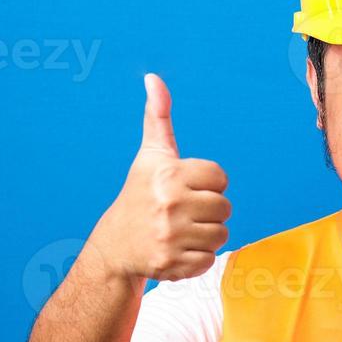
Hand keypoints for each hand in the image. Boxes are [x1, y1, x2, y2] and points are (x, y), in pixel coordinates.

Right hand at [88, 74, 230, 282]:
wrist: (116, 244)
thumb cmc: (141, 193)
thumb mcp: (150, 155)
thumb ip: (158, 117)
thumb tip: (154, 78)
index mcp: (169, 175)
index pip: (221, 178)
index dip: (208, 184)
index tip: (186, 187)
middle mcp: (170, 204)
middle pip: (225, 208)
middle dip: (209, 211)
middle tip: (184, 212)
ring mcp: (171, 236)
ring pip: (221, 235)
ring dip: (206, 235)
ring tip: (181, 230)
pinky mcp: (172, 264)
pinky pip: (209, 260)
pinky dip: (197, 258)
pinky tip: (177, 249)